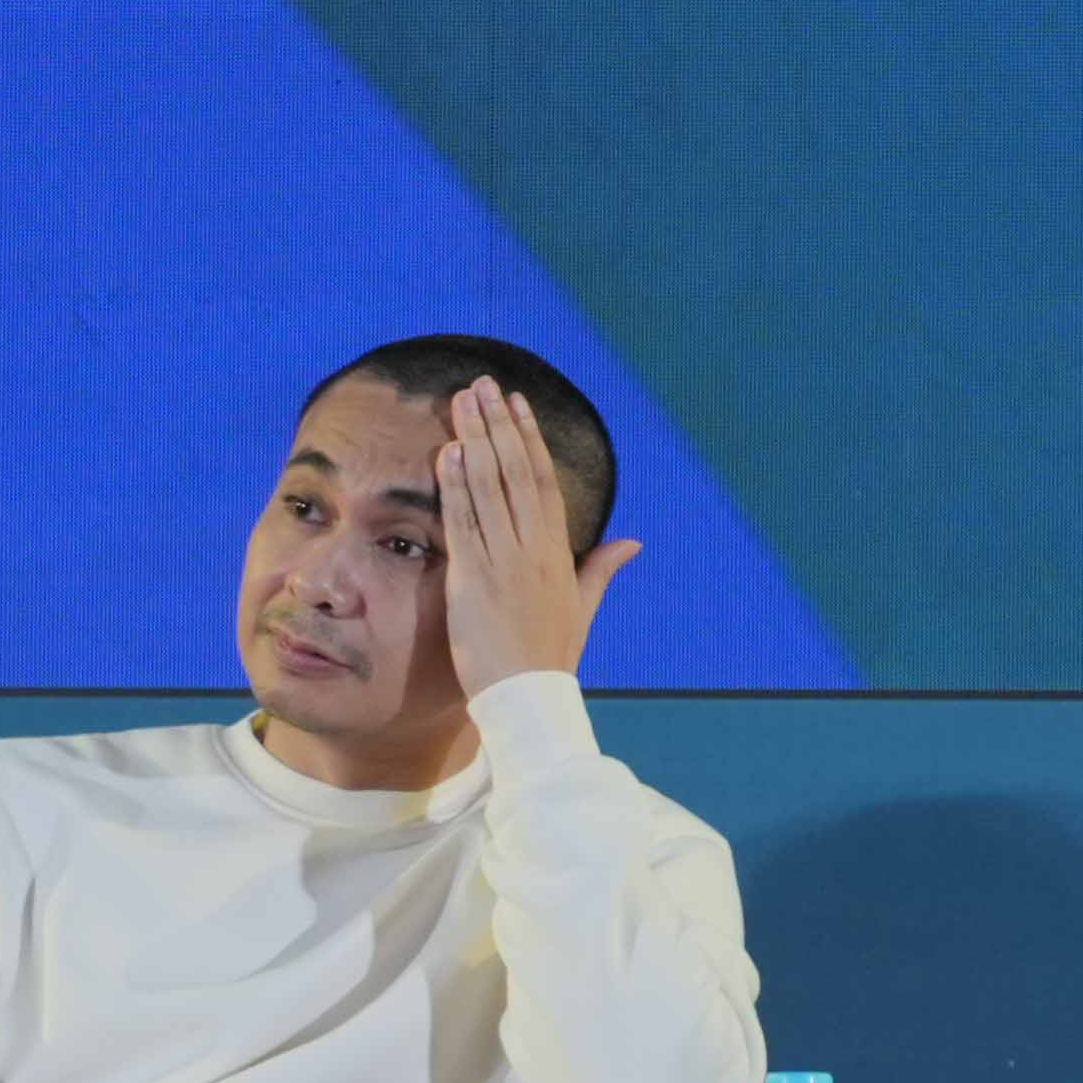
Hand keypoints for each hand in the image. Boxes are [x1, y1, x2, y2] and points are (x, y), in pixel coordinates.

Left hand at [437, 375, 637, 696]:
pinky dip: (456, 485)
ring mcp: (504, 561)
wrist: (528, 696)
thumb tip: (633, 543)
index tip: (515, 404)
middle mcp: (534, 549)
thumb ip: (602, 569)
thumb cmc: (551, 656)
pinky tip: (449, 452)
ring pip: (490, 488)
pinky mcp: (474, 578)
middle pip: (517, 472)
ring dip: (475, 440)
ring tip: (460, 403)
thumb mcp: (583, 607)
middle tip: (482, 385)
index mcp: (559, 553)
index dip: (529, 439)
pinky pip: (465, 522)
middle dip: (498, 425)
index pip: (545, 482)